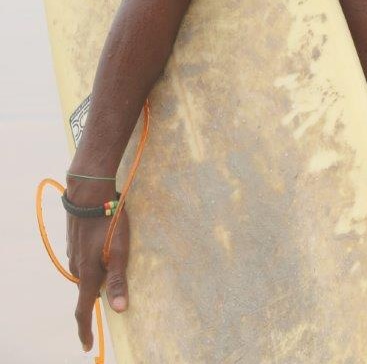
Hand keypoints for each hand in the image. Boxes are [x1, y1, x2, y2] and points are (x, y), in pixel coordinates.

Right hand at [65, 184, 129, 351]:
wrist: (88, 193)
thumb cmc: (108, 221)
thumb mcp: (119, 250)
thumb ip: (118, 280)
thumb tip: (121, 309)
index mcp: (87, 273)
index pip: (83, 310)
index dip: (85, 330)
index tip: (87, 345)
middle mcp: (76, 266)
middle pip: (87, 289)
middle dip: (98, 294)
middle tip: (115, 291)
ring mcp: (73, 252)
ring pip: (85, 272)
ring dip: (97, 274)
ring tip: (113, 263)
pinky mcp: (74, 240)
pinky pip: (84, 258)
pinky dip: (94, 259)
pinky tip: (104, 247)